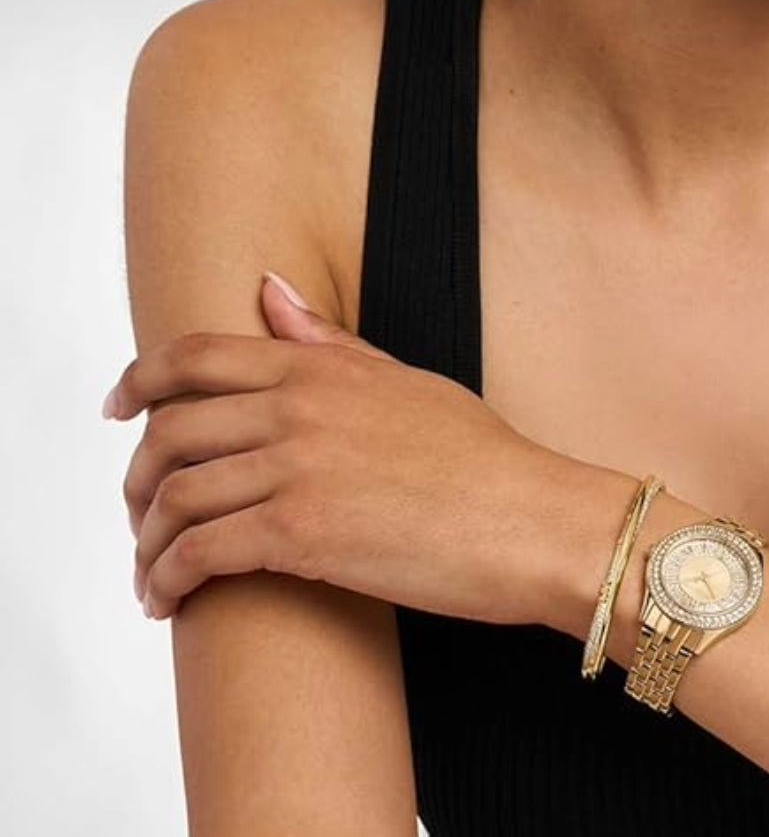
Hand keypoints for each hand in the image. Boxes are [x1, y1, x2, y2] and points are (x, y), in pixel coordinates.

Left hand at [105, 272, 586, 624]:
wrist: (531, 520)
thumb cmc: (481, 457)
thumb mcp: (404, 382)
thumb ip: (329, 342)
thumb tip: (273, 291)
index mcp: (318, 367)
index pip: (194, 356)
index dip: (138, 380)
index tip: (117, 408)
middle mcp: (296, 408)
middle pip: (168, 430)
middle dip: (136, 477)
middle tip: (140, 511)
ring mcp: (295, 468)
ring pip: (173, 496)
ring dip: (146, 539)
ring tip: (152, 570)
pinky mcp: (301, 534)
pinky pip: (198, 552)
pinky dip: (166, 578)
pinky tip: (169, 598)